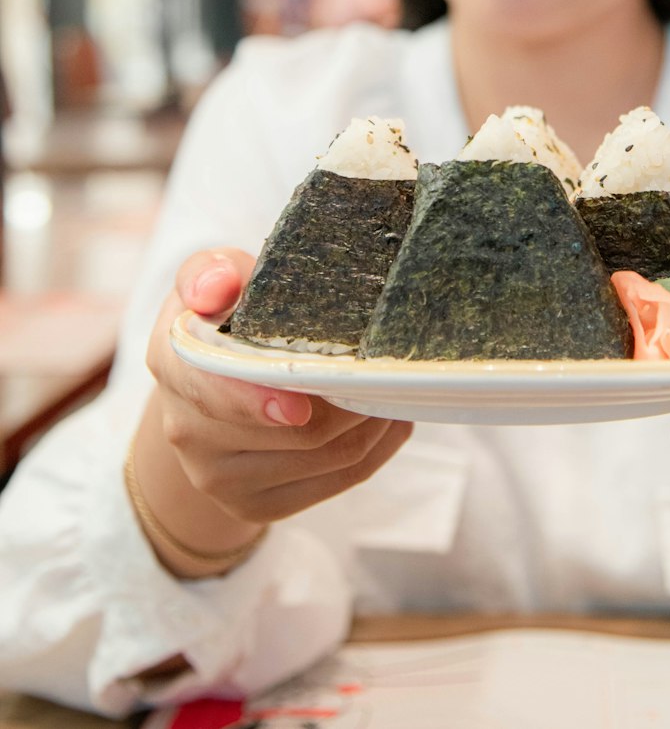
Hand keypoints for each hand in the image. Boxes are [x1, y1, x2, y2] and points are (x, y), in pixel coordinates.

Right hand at [143, 248, 412, 531]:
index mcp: (173, 365)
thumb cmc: (223, 315)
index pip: (213, 391)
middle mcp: (185, 430)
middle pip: (291, 432)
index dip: (258, 401)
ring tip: (389, 387)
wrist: (208, 384)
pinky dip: (374, 451)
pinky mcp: (254, 506)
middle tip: (384, 369)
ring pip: (324, 458)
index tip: (301, 403)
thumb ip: (211, 271)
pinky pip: (336, 485)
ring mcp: (217, 478)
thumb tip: (216, 287)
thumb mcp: (212, 275)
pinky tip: (385, 421)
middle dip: (347, 398)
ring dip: (370, 423)